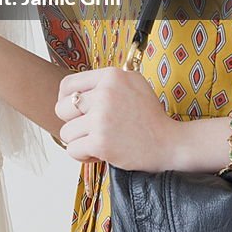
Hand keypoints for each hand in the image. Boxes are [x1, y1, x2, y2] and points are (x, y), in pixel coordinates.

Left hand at [55, 67, 182, 170]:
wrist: (171, 143)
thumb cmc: (150, 116)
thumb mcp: (133, 83)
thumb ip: (106, 81)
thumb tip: (75, 88)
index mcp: (111, 76)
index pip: (67, 85)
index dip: (64, 100)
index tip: (73, 111)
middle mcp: (105, 93)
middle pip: (61, 108)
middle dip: (71, 122)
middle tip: (88, 129)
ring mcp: (102, 118)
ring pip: (66, 132)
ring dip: (78, 141)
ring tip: (96, 141)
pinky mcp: (102, 142)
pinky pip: (73, 150)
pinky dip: (83, 155)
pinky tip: (98, 153)